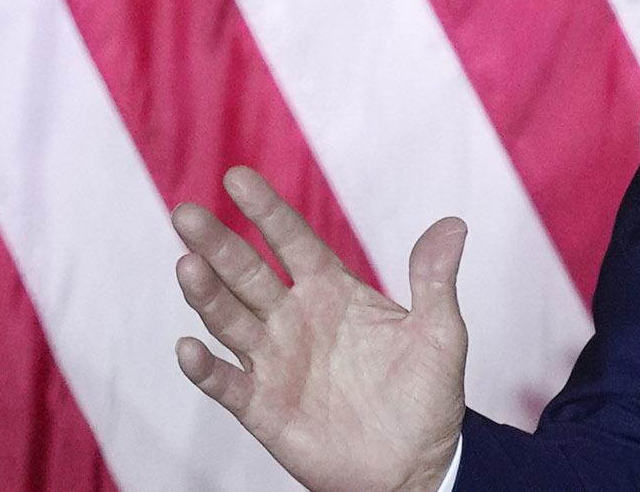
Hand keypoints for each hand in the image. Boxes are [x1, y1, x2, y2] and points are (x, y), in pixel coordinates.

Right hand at [172, 166, 467, 491]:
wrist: (417, 463)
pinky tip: (189, 347)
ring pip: (230, 320)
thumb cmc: (428, 394)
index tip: (237, 177)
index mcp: (334, 292)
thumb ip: (435, 279)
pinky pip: (227, 384)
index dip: (267, 211)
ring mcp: (275, 362)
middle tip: (186, 212)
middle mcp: (296, 319)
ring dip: (206, 294)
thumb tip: (453, 224)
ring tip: (187, 263)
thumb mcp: (440, 332)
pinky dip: (205, 368)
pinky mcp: (263, 407)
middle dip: (218, 244)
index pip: (292, 241)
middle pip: (248, 273)